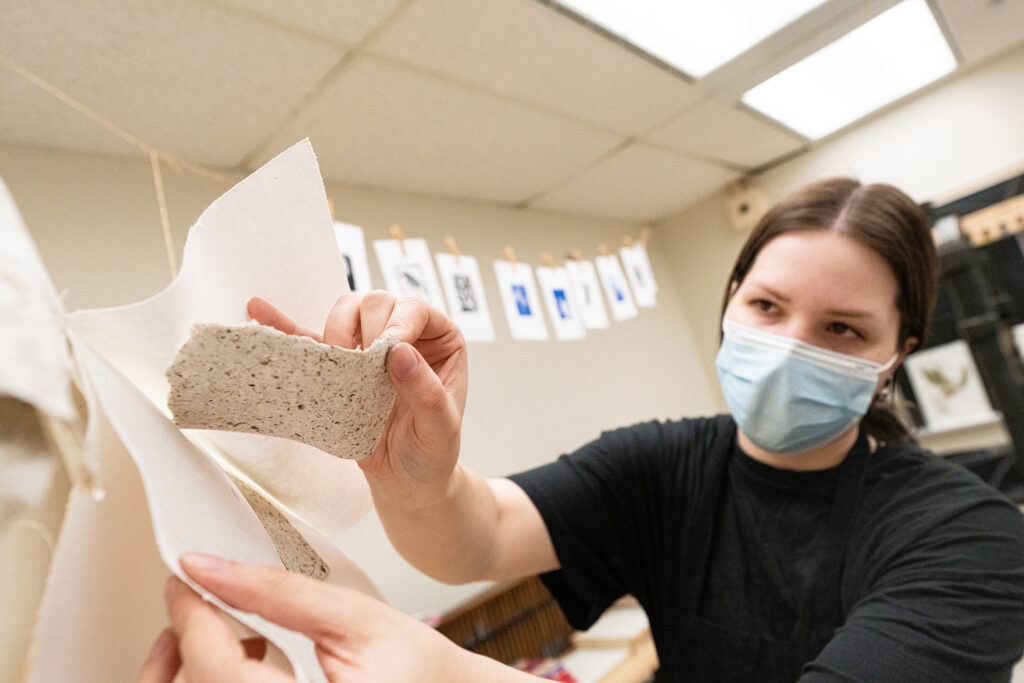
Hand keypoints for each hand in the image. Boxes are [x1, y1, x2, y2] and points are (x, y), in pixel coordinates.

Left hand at [137, 553, 467, 682]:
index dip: (189, 617)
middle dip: (184, 648)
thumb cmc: (416, 666)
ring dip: (199, 670)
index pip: (215, 669)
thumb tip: (207, 568)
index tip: (183, 582)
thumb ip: (276, 593)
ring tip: (233, 638)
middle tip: (197, 606)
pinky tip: (249, 668)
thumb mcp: (352, 616)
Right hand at [247, 293, 466, 507]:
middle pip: (376, 302)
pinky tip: (260, 311)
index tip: (386, 356)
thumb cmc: (431, 453)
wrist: (406, 481)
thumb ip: (427, 393)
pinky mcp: (340, 364)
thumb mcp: (440, 429)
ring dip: (335, 333)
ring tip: (338, 365)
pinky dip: (287, 325)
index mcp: (440, 340)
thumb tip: (401, 352)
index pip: (415, 308)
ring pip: (346, 311)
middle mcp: (407, 333)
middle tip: (361, 370)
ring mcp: (371, 344)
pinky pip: (311, 337)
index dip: (398, 324)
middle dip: (364, 331)